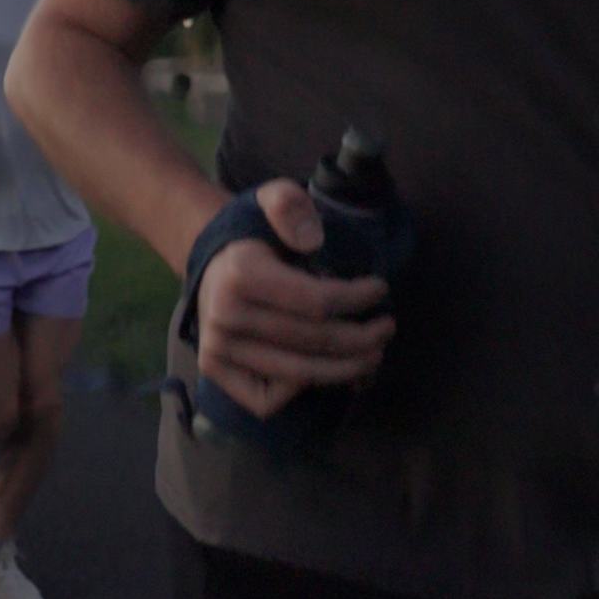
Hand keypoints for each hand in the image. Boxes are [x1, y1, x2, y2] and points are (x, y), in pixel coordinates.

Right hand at [196, 180, 393, 419]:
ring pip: (297, 374)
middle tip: (386, 328)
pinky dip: (301, 392)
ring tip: (373, 355)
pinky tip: (325, 371)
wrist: (212, 260)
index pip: (316, 302)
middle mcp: (225, 317)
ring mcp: (217, 348)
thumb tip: (312, 240)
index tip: (381, 290)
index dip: (357, 299)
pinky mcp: (214, 370)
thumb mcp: (272, 199)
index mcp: (241, 275)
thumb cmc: (255, 233)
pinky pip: (265, 399)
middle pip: (312, 341)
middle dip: (361, 338)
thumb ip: (290, 205)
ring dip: (346, 370)